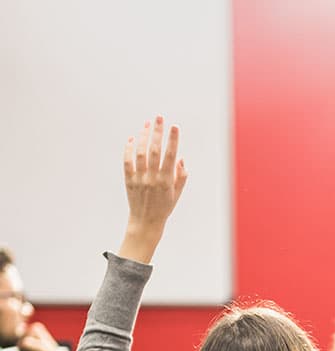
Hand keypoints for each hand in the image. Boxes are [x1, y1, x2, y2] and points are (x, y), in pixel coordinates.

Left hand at [118, 115, 187, 263]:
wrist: (146, 222)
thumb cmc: (164, 207)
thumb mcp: (177, 194)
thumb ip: (181, 176)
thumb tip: (180, 158)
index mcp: (167, 181)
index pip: (171, 156)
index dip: (173, 140)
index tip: (174, 127)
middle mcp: (153, 178)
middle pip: (154, 150)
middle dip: (157, 132)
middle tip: (159, 117)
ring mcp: (140, 179)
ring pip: (140, 153)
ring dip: (143, 137)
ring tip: (146, 124)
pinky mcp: (129, 180)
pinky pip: (127, 161)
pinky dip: (128, 149)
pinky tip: (132, 138)